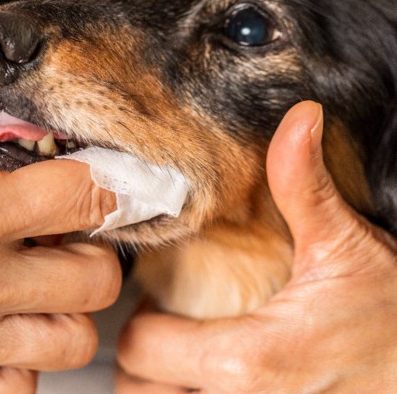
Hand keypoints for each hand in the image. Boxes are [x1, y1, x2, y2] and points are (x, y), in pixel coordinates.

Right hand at [0, 0, 119, 391]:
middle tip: (58, 221)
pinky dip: (23, 356)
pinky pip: (15, 388)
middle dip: (90, 243)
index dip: (97, 179)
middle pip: (96, 275)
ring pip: (71, 339)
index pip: (86, 199)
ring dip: (66, 301)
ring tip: (35, 268)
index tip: (83, 172)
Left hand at [116, 101, 396, 392]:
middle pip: (138, 387)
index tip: (165, 301)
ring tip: (188, 357)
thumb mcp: (347, 249)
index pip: (137, 345)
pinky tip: (216, 380)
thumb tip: (297, 118)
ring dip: (165, 385)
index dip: (144, 316)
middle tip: (171, 328)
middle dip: (146, 357)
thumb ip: (304, 187)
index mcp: (243, 361)